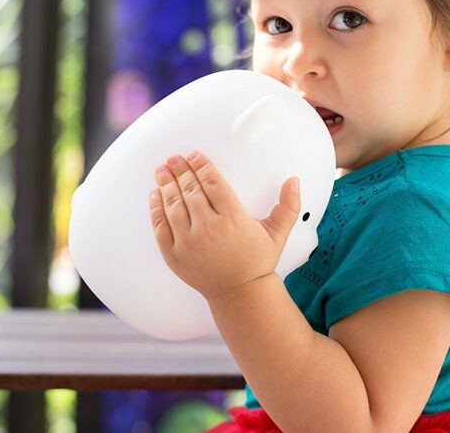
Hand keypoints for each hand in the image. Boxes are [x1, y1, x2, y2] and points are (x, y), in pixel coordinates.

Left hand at [149, 151, 300, 299]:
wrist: (240, 294)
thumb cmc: (257, 262)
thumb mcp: (278, 233)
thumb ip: (288, 205)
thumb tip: (294, 181)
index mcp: (233, 219)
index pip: (212, 183)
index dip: (202, 166)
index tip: (195, 155)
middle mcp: (209, 229)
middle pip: (190, 190)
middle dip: (181, 170)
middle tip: (175, 158)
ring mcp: (189, 243)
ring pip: (173, 205)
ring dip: (166, 184)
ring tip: (162, 169)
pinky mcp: (174, 255)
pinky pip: (160, 227)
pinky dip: (156, 208)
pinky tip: (155, 194)